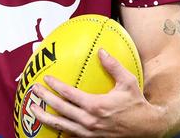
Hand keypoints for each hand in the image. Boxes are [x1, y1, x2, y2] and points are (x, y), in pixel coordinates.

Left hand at [31, 49, 163, 136]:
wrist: (147, 129)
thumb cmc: (136, 104)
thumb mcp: (128, 82)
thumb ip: (113, 66)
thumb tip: (101, 50)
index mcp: (96, 106)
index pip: (69, 94)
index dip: (56, 86)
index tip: (46, 79)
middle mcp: (90, 121)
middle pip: (61, 110)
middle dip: (44, 99)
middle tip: (33, 91)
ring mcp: (89, 132)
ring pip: (61, 125)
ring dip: (45, 117)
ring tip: (32, 109)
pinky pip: (70, 134)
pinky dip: (57, 128)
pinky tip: (50, 121)